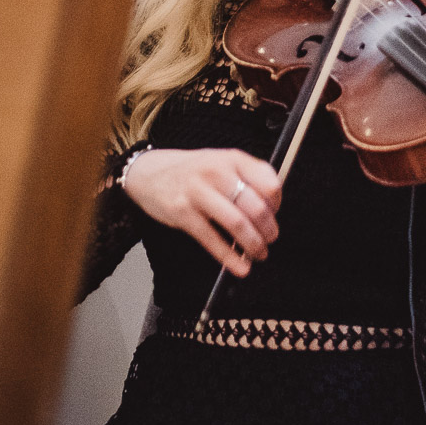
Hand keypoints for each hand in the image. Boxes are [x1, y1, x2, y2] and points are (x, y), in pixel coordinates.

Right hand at [122, 147, 280, 276]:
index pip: (268, 182)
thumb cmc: (191, 171)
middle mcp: (216, 172)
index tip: (275, 214)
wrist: (148, 172)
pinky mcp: (183, 213)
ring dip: (253, 244)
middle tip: (270, 239)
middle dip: (268, 229)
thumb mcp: (220, 162)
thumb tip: (272, 208)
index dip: (277, 203)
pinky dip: (230, 257)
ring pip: (236, 223)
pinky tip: (240, 266)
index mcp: (232, 158)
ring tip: (259, 253)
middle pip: (255, 206)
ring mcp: (198, 192)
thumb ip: (246, 178)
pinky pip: (212, 239)